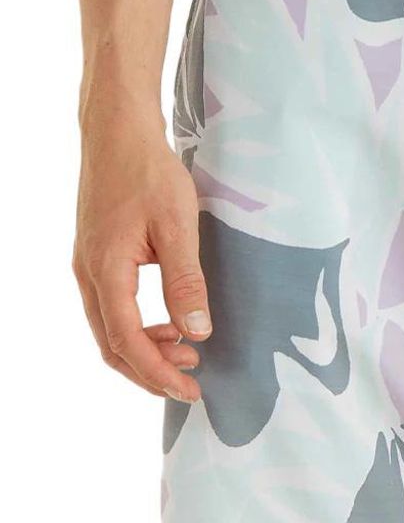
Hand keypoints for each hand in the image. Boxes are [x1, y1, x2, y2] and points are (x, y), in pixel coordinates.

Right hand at [73, 111, 210, 400]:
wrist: (118, 133)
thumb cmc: (148, 173)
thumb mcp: (178, 227)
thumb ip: (186, 281)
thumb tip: (197, 332)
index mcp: (105, 271)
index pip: (126, 342)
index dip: (158, 373)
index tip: (191, 390)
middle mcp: (88, 275)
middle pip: (112, 345)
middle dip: (151, 371)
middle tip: (193, 382)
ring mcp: (89, 267)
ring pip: (111, 329)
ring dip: (147, 349)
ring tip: (188, 352)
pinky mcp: (98, 258)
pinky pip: (113, 309)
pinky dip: (140, 328)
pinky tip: (171, 324)